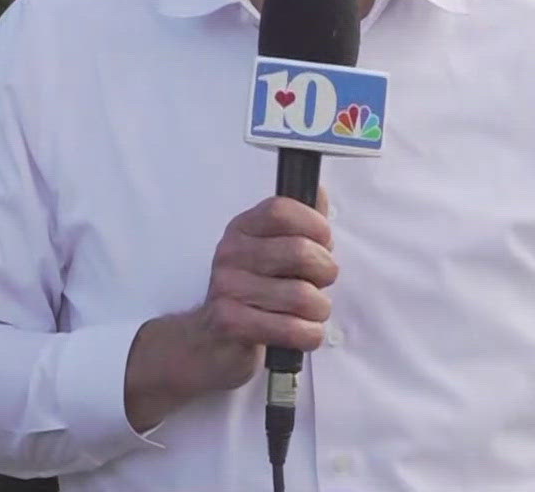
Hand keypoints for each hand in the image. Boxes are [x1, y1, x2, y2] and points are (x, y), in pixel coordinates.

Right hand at [125, 191, 336, 429]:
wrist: (209, 342)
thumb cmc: (252, 292)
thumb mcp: (271, 251)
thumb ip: (298, 223)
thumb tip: (319, 192)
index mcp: (242, 228)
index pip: (282, 210)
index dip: (315, 225)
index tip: (324, 243)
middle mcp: (230, 253)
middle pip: (300, 251)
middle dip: (326, 272)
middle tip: (319, 283)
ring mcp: (227, 287)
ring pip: (302, 295)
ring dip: (319, 310)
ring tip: (310, 313)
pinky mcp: (231, 322)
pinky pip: (292, 329)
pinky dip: (309, 334)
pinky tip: (303, 333)